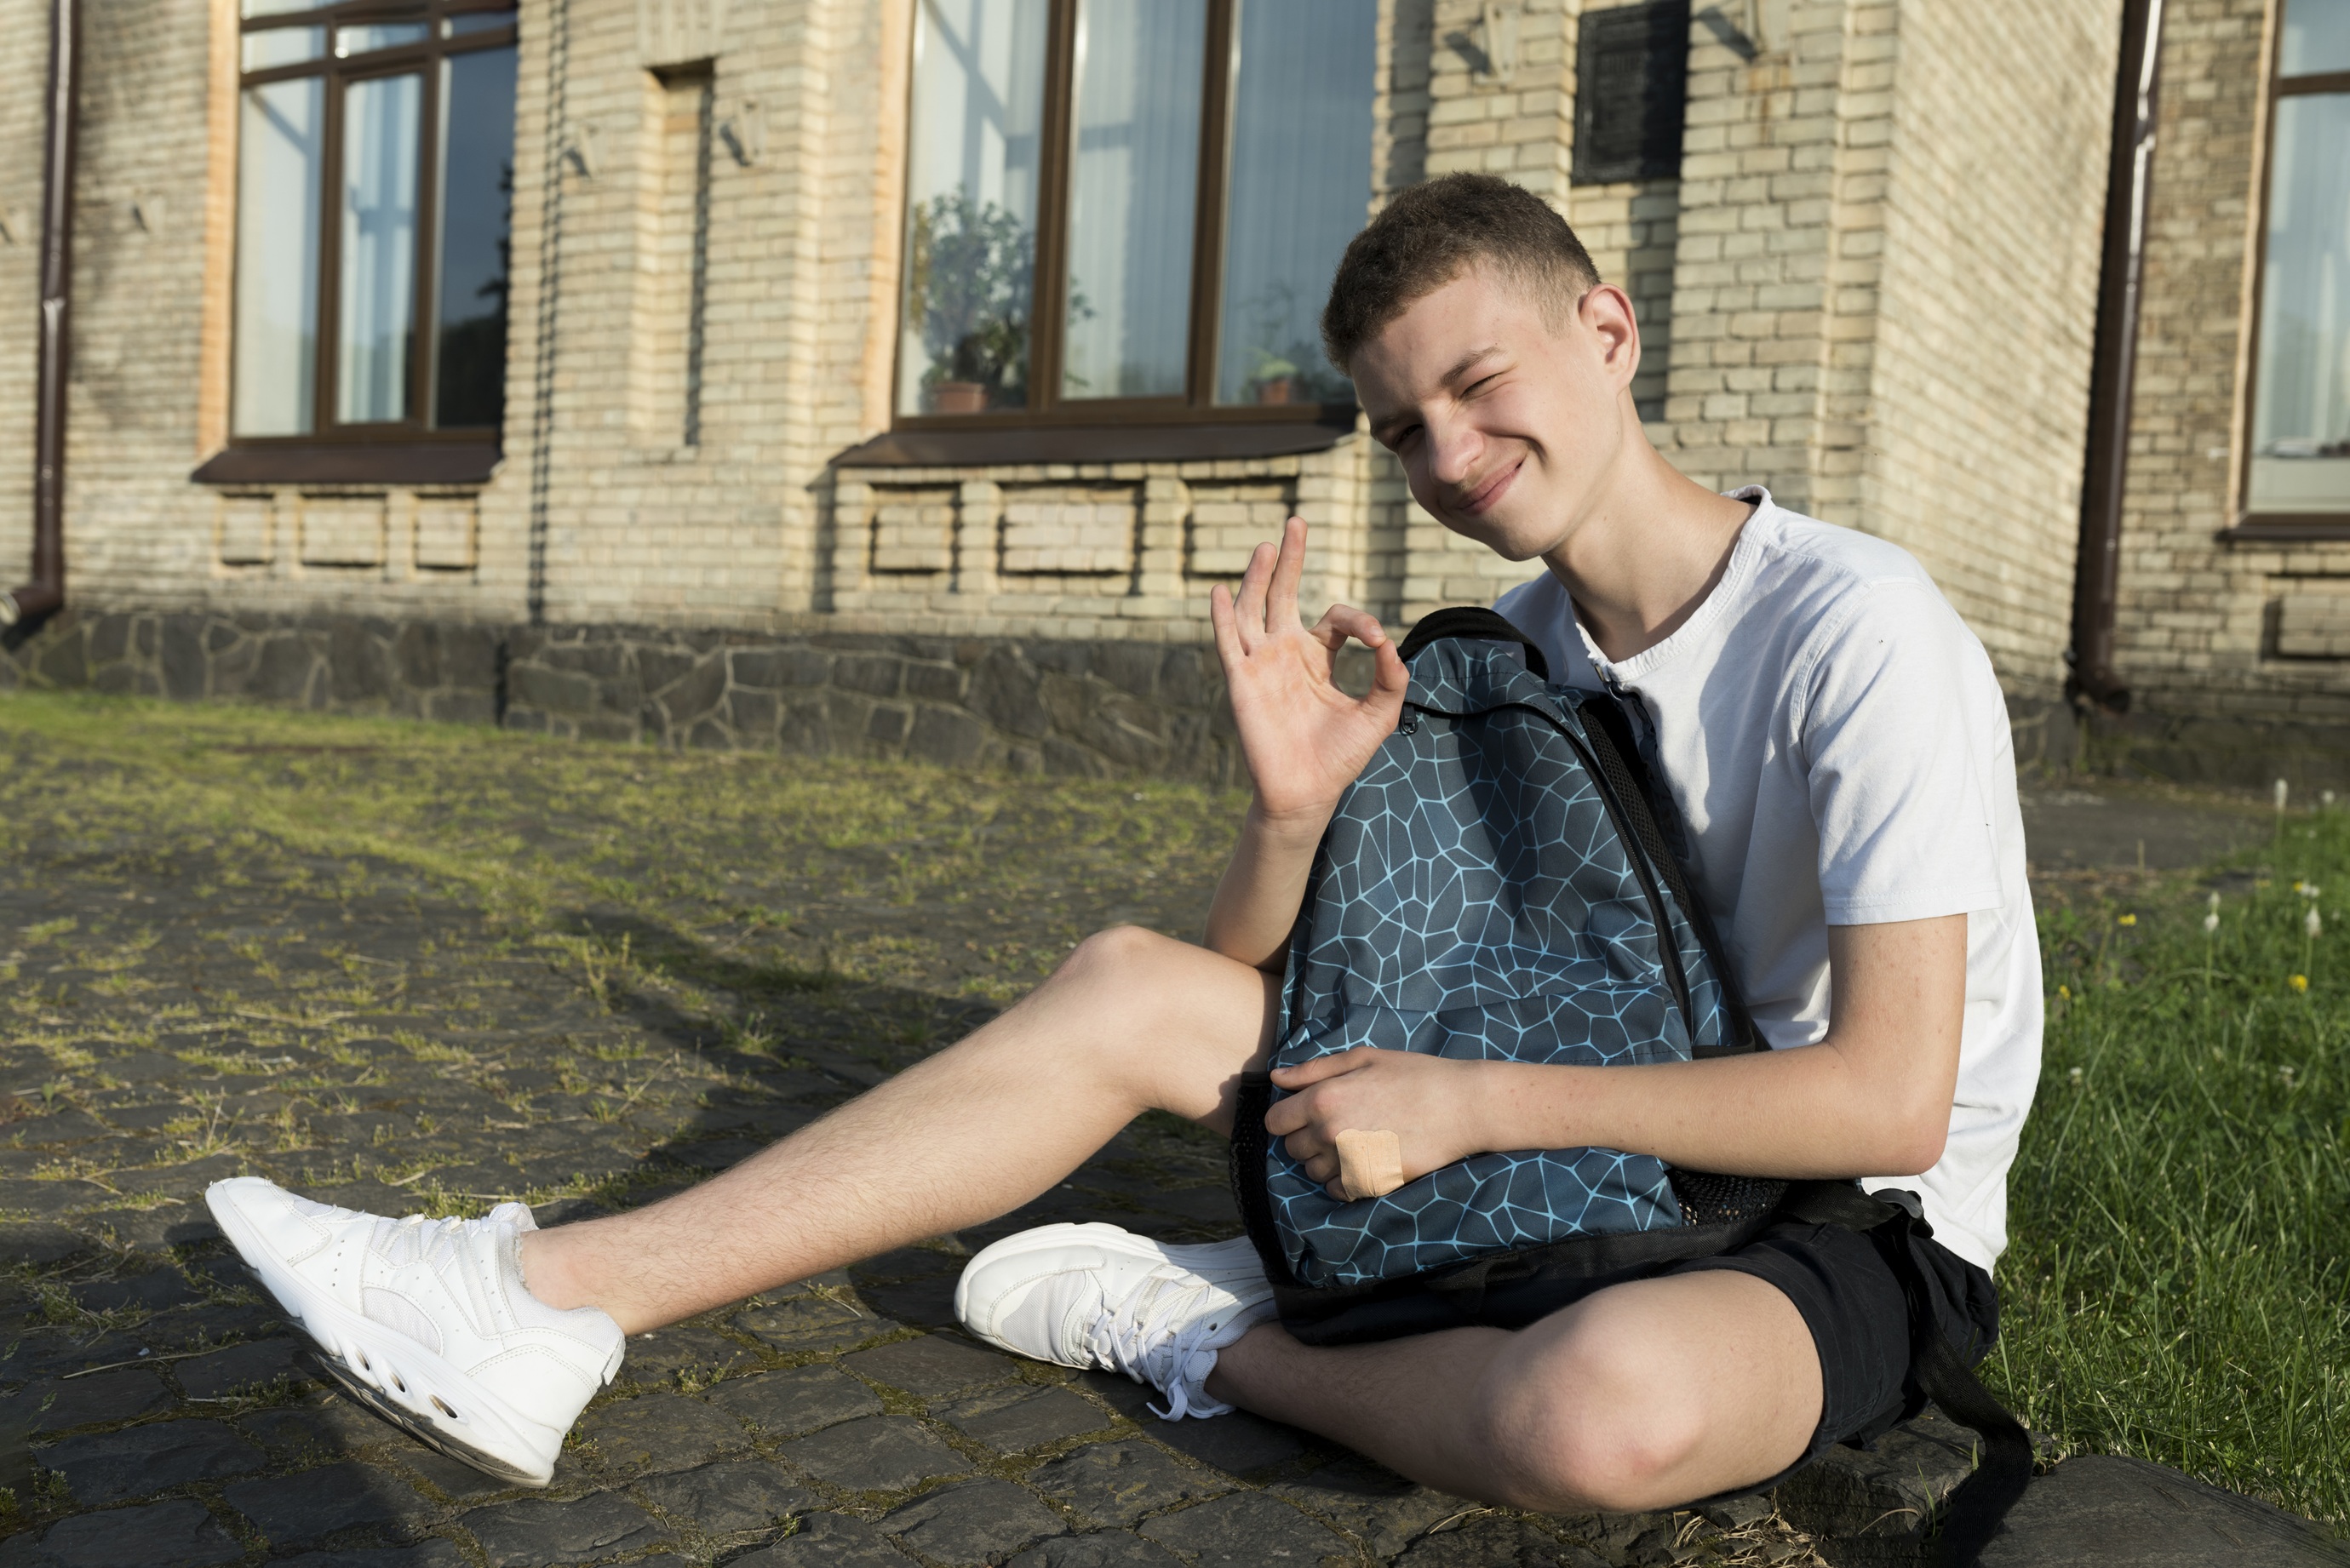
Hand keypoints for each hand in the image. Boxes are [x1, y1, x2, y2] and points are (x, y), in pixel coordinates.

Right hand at [1210, 517, 1408, 828]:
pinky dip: (1223, 617)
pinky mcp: (1242, 682)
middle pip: (1284, 595)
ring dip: (1259, 577)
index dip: (1358, 620)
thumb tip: (1389, 643)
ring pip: (1254, 610)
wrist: (1307, 792)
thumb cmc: (1340, 756)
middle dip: (1290, 560)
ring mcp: (1261, 665)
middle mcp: (1286, 654)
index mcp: (1318, 659)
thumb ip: (1392, 678)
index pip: (1335, 620)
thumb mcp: (1380, 713)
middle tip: (1297, 521)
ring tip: (1267, 546)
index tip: (1375, 639)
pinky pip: (1229, 643)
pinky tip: (1220, 590)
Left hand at [1263, 1049, 1486, 1198]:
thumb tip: (1276, 1077)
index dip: (1286, 1117)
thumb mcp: (1362, 1059)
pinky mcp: (1370, 1183)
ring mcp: (1349, 1162)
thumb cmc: (1413, 1075)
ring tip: (1351, 1142)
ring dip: (1323, 1161)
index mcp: (1323, 1099)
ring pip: (1312, 1173)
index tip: (1304, 1114)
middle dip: (1306, 1138)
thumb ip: (1313, 1070)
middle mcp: (1329, 1134)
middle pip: (1291, 1149)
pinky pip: (1336, 1191)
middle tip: (1334, 1125)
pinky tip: (1362, 1160)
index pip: (1275, 1122)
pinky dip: (1342, 1180)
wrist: (1461, 1106)